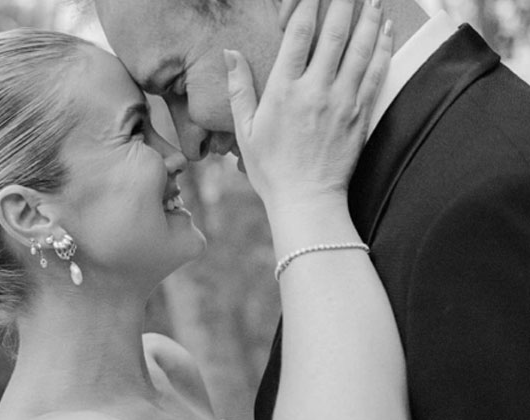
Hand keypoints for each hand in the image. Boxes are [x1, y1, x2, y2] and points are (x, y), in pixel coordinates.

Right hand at [225, 0, 391, 212]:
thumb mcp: (245, 132)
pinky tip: (386, 28)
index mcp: (283, 92)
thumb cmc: (272, 171)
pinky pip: (376, 73)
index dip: (307, 4)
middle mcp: (315, 92)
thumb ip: (239, 89)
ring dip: (369, 17)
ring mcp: (342, 102)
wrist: (306, 202)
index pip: (298, 34)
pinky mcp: (360, 116)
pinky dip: (383, 47)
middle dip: (344, 2)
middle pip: (335, 33)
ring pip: (361, 48)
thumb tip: (230, 53)